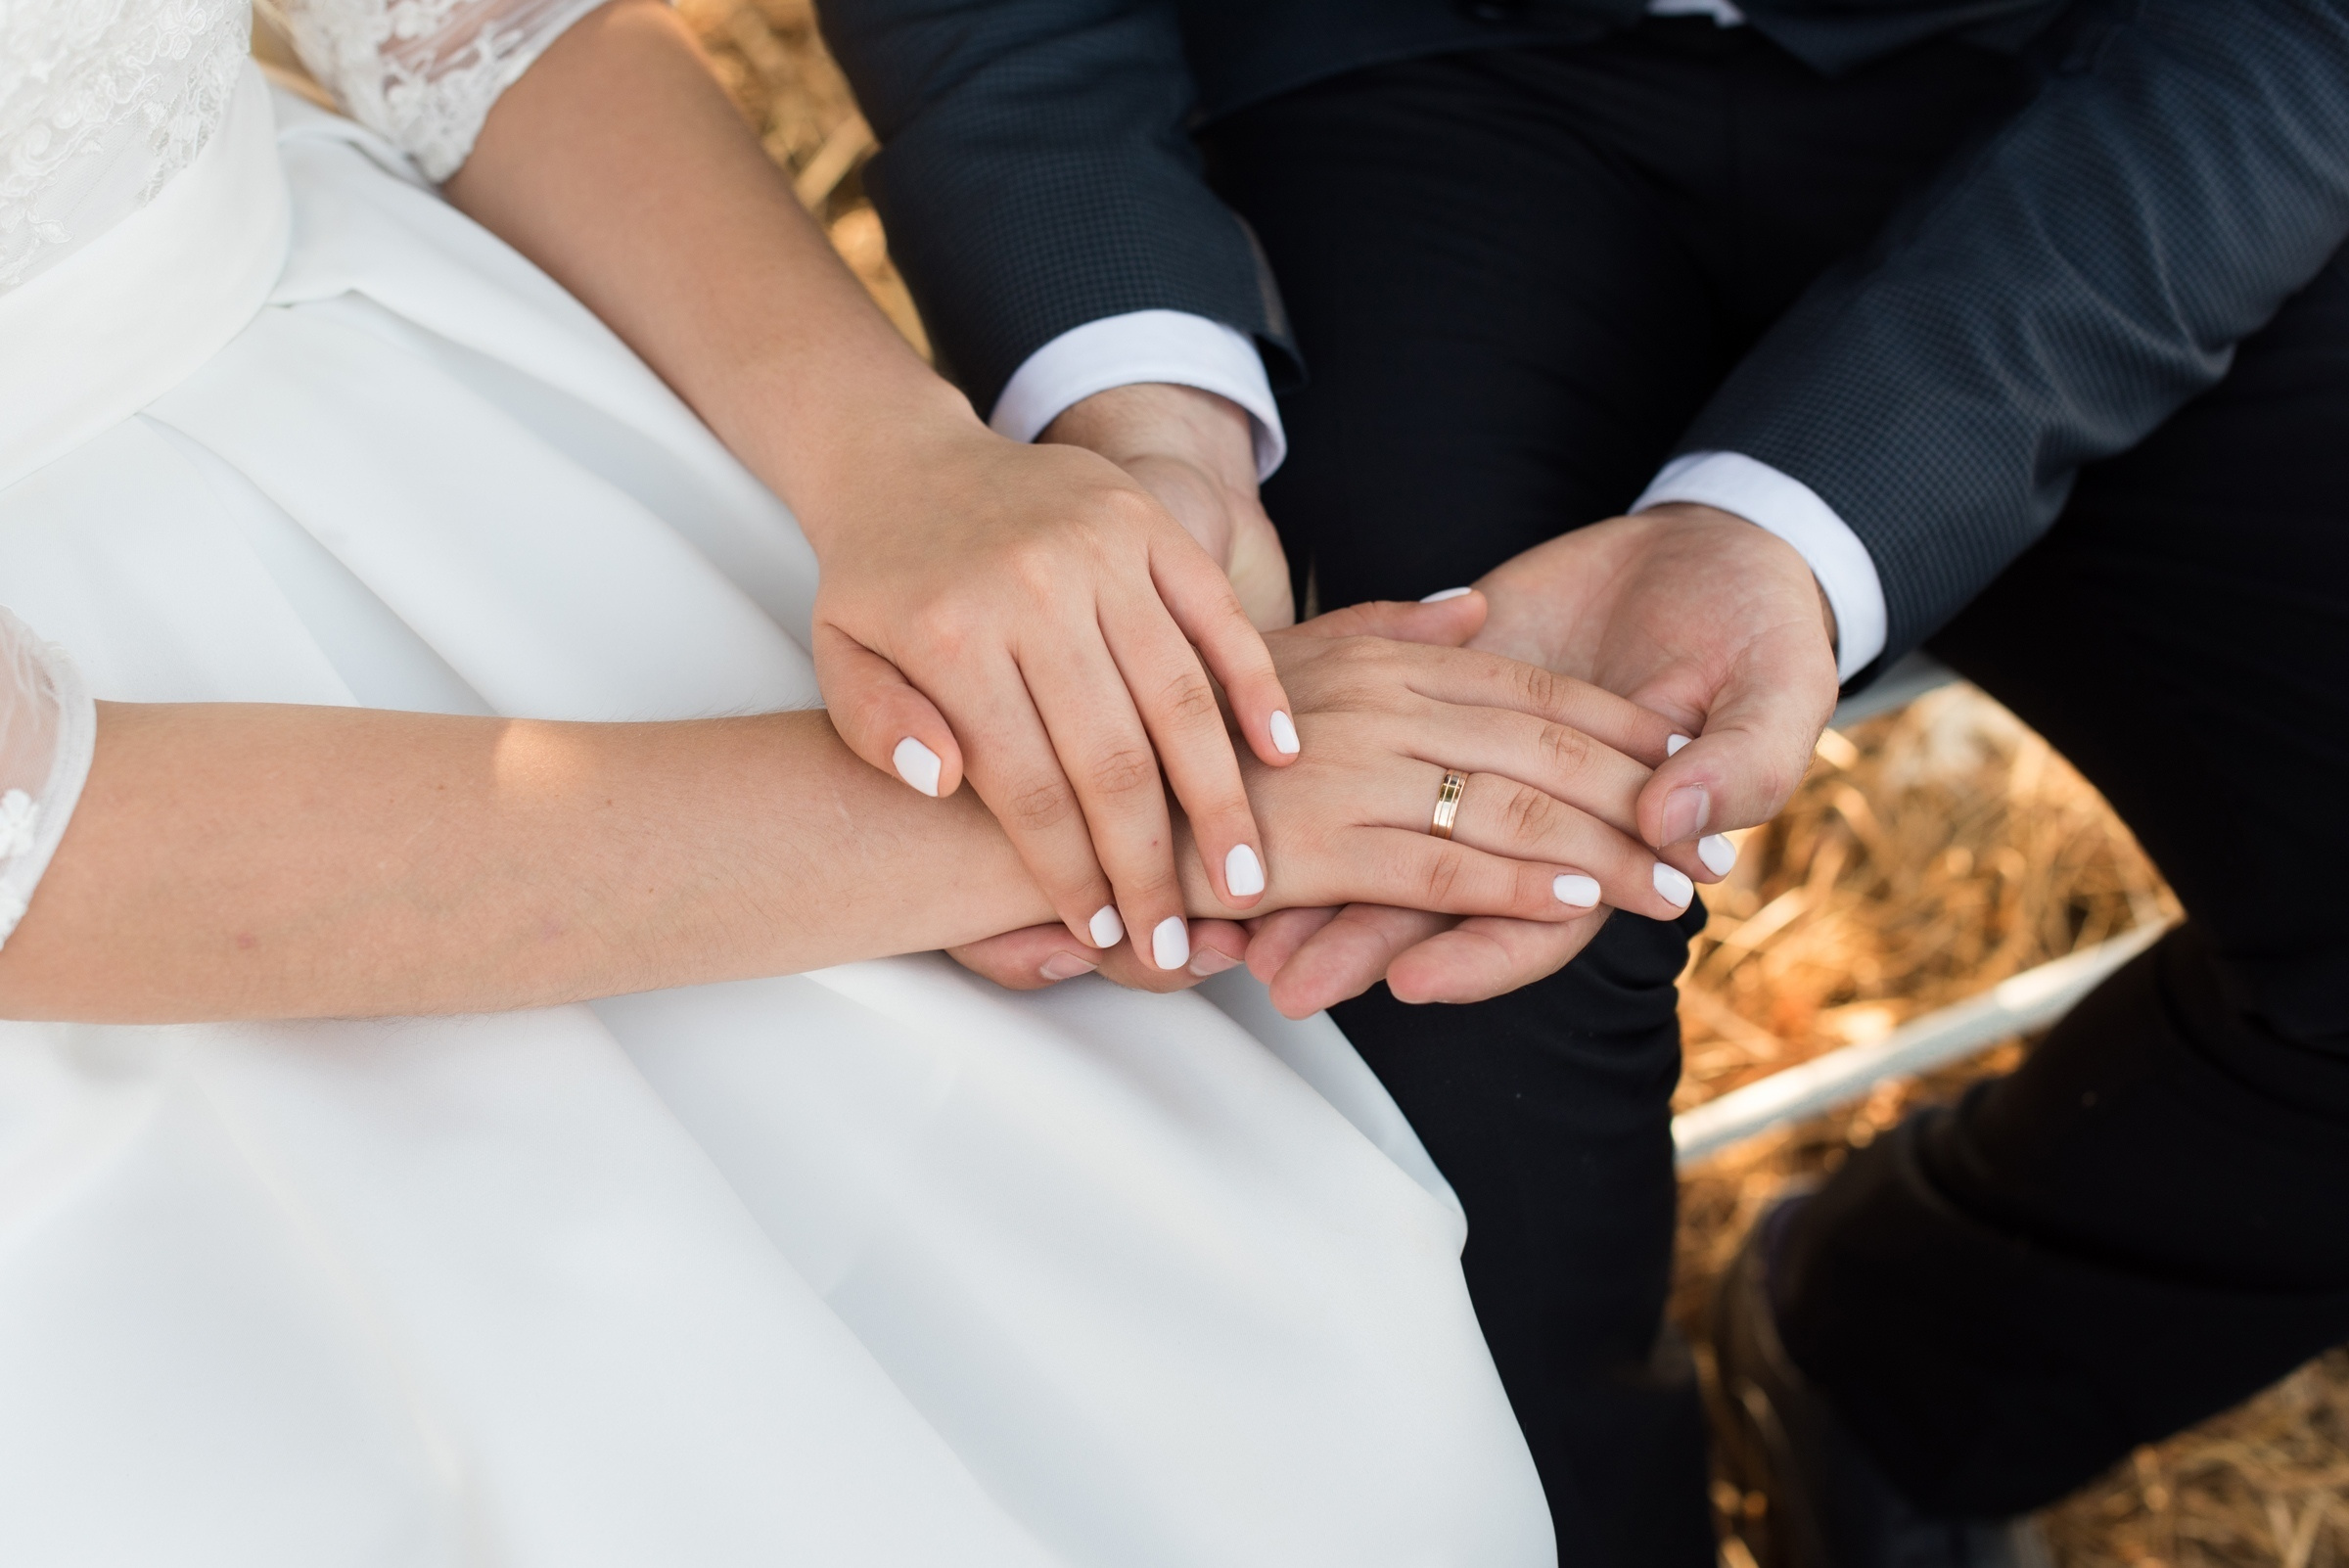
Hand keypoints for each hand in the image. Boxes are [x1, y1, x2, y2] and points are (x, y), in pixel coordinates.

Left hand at [804, 408, 1299, 973]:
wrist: (905, 459)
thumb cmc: (879, 584)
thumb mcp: (838, 659)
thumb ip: (877, 729)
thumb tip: (945, 781)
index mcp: (952, 636)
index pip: (1031, 787)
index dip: (1073, 874)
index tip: (1104, 934)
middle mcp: (1033, 589)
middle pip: (1114, 758)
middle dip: (1151, 866)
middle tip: (1177, 941)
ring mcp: (1100, 550)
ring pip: (1179, 698)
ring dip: (1219, 801)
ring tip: (1245, 879)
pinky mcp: (1148, 524)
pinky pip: (1218, 616)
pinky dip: (1256, 687)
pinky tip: (1281, 756)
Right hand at [952, 593, 1708, 994]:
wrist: (1065, 782)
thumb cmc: (1176, 733)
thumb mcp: (1291, 654)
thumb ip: (1386, 627)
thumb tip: (1472, 608)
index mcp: (1376, 654)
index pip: (1524, 687)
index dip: (1613, 724)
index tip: (1683, 755)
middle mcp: (1374, 697)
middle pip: (1538, 743)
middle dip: (1636, 798)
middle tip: (1712, 845)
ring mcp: (1348, 765)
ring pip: (1508, 806)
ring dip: (1603, 854)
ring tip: (1672, 893)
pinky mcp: (1317, 840)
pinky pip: (1441, 861)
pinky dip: (1518, 884)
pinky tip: (1579, 905)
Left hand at [1255, 504, 1838, 1014]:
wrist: (1716, 552)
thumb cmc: (1766, 629)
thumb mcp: (1783, 689)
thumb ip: (1742, 762)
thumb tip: (1672, 823)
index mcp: (1620, 843)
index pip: (1540, 925)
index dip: (1481, 953)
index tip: (1411, 981)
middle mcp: (1540, 822)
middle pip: (1444, 900)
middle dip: (1367, 945)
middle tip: (1289, 983)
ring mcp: (1484, 767)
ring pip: (1392, 845)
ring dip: (1321, 890)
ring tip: (1243, 933)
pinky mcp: (1444, 703)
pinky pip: (1373, 762)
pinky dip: (1314, 788)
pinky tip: (1245, 814)